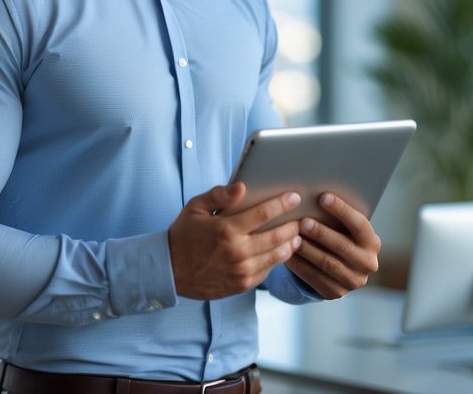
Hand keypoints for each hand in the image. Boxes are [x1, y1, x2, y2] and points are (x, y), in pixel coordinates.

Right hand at [168, 183, 302, 300]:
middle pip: (277, 236)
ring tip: (297, 235)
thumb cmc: (183, 235)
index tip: (295, 197)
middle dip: (293, 225)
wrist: (169, 271)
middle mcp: (237, 252)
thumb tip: (242, 187)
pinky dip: (276, 260)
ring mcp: (241, 271)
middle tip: (302, 217)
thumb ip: (220, 196)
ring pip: (277, 256)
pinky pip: (267, 271)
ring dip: (290, 244)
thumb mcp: (195, 208)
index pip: (264, 213)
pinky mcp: (242, 284)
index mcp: (226, 230)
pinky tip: (280, 251)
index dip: (282, 204)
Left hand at [286, 193, 380, 298]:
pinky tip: (287, 254)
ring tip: (292, 238)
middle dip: (321, 233)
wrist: (340, 268)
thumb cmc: (338, 236)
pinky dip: (300, 265)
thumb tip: (314, 194)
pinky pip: (315, 279)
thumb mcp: (344, 228)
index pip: (359, 224)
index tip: (323, 197)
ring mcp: (353, 281)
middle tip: (302, 222)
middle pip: (342, 246)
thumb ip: (336, 217)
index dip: (342, 210)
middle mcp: (367, 263)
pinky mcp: (336, 292)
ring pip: (328, 263)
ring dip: (308, 250)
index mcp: (372, 242)